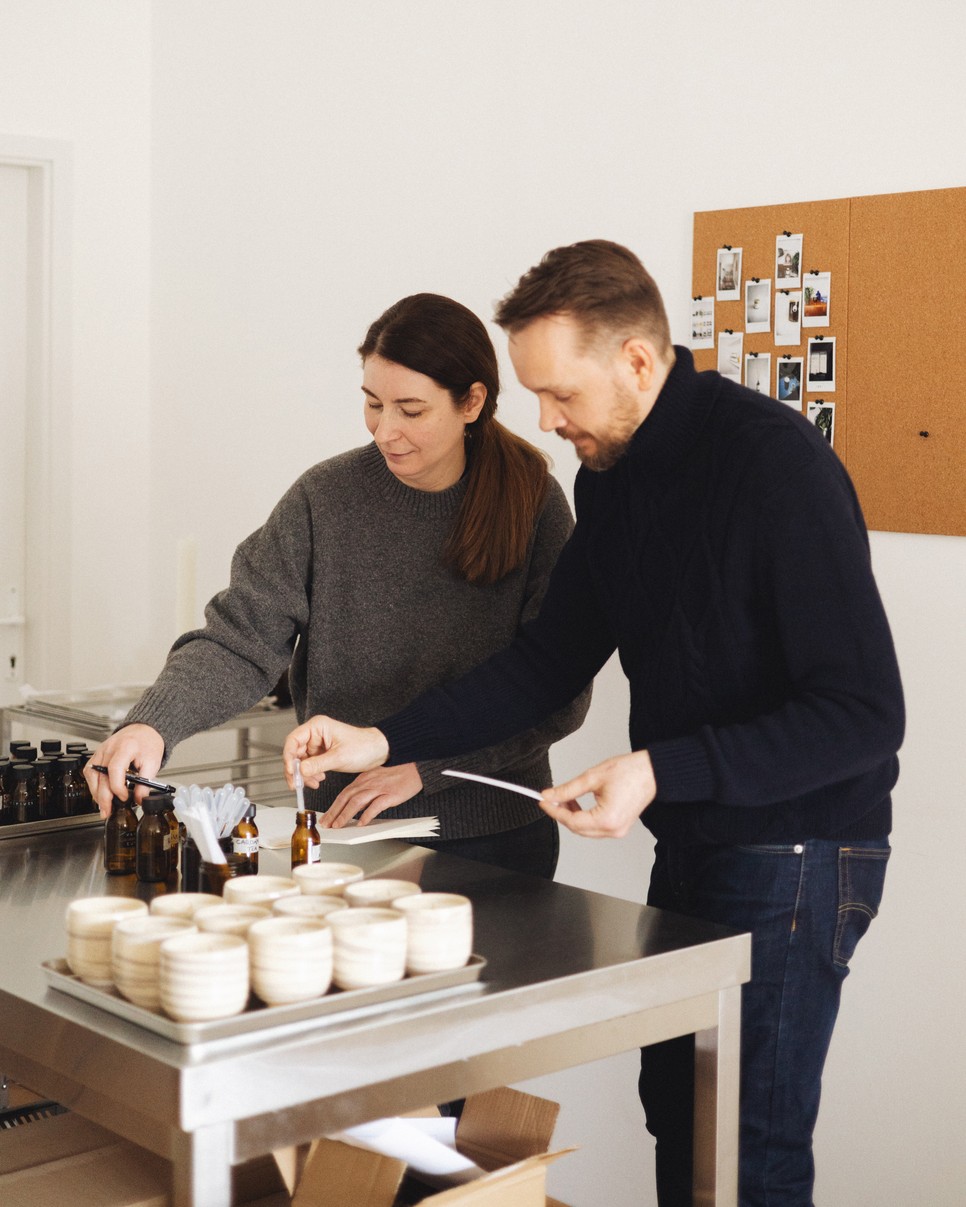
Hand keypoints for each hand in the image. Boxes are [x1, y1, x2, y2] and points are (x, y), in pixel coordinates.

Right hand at [84, 724, 165, 818]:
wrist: (144, 730)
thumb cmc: (148, 743)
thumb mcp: (153, 763)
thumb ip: (146, 783)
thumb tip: (139, 800)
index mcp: (125, 747)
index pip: (115, 769)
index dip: (118, 787)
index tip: (125, 797)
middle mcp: (109, 748)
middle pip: (100, 775)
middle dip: (103, 797)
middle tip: (107, 811)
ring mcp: (101, 751)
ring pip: (92, 775)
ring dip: (96, 793)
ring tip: (103, 807)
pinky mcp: (97, 755)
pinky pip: (90, 771)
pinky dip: (93, 785)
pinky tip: (99, 794)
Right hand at [282, 716, 389, 788]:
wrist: (378, 752)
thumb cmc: (364, 746)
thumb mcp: (340, 757)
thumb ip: (318, 764)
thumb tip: (300, 770)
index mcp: (317, 726)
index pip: (293, 740)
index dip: (289, 756)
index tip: (291, 771)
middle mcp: (315, 734)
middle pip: (294, 752)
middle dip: (295, 770)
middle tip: (297, 784)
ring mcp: (317, 745)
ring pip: (300, 762)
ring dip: (304, 775)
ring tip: (314, 782)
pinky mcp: (321, 754)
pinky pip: (309, 766)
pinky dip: (310, 775)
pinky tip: (318, 779)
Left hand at [320, 763, 422, 828]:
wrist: (416, 766)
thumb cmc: (399, 772)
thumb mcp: (377, 777)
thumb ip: (366, 789)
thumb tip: (356, 805)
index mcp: (364, 778)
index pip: (344, 793)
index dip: (333, 806)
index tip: (327, 816)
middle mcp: (368, 782)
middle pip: (346, 797)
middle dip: (334, 812)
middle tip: (326, 824)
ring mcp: (379, 788)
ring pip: (356, 802)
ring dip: (345, 814)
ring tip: (338, 825)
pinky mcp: (390, 794)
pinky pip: (376, 806)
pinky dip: (367, 815)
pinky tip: (361, 823)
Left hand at [539, 750, 656, 838]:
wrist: (652, 772)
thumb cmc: (629, 772)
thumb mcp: (593, 777)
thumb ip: (568, 789)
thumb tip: (550, 795)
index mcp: (607, 819)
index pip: (572, 820)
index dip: (554, 811)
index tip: (542, 801)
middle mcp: (613, 830)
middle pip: (577, 829)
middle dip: (561, 814)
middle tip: (551, 798)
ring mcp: (618, 831)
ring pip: (585, 830)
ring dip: (572, 816)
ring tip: (565, 799)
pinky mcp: (619, 827)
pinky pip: (595, 828)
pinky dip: (583, 818)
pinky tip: (577, 804)